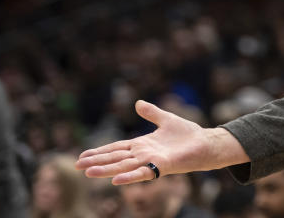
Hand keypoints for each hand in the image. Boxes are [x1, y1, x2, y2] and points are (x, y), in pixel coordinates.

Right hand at [75, 100, 248, 183]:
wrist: (206, 143)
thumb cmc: (187, 134)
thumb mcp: (166, 119)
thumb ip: (152, 112)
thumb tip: (138, 102)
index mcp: (142, 144)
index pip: (116, 148)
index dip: (100, 151)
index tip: (82, 155)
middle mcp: (143, 154)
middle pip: (115, 158)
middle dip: (97, 162)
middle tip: (77, 166)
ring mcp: (151, 161)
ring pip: (124, 166)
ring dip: (107, 170)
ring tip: (88, 173)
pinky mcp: (162, 166)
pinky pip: (143, 172)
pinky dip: (129, 177)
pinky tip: (115, 181)